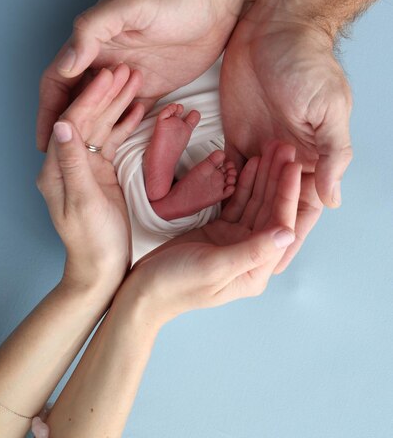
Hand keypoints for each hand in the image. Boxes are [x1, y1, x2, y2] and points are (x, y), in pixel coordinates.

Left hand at [36, 66, 144, 293]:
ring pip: (102, 126)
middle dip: (106, 93)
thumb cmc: (93, 242)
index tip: (108, 77)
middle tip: (125, 70)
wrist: (103, 267)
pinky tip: (138, 108)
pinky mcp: (102, 171)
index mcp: (56, 169)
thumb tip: (63, 126)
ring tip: (135, 81)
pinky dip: (126, 123)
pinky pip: (113, 140)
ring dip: (118, 103)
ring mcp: (86, 166)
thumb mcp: (84, 203)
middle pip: (88, 119)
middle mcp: (68, 163)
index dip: (91, 98)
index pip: (73, 123)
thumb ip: (73, 164)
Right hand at [37, 0, 237, 150]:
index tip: (44, 141)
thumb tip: (66, 63)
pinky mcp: (155, 85)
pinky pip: (134, 114)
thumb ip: (93, 29)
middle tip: (67, 162)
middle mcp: (107, 62)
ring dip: (95, 132)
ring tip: (90, 162)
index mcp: (93, 43)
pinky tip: (122, 149)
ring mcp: (131, 76)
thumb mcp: (129, 5)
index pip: (59, 81)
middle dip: (70, 129)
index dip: (49, 110)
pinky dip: (126, 129)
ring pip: (104, 110)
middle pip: (78, 101)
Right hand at [124, 141, 300, 324]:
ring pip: (255, 204)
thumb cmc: (177, 284)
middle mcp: (252, 256)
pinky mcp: (220, 232)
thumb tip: (287, 233)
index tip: (293, 167)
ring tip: (271, 150)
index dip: (287, 194)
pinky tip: (250, 164)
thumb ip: (252, 251)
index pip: (279, 225)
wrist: (144, 289)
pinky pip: (237, 203)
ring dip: (263, 177)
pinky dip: (243, 184)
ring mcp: (236, 242)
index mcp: (256, 270)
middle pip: (270, 211)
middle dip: (277, 179)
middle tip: (285, 148)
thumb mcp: (215, 267)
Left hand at [220, 10, 352, 272]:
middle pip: (275, 206)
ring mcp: (259, 148)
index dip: (291, 235)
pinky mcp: (234, 134)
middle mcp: (287, 158)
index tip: (274, 265)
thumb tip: (332, 200)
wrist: (273, 26)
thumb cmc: (306, 62)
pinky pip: (227, 170)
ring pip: (251, 194)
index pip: (304, 205)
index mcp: (313, 156)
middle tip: (240, 269)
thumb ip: (332, 155)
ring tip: (221, 248)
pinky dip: (221, 191)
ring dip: (240, 218)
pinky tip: (208, 212)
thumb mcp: (327, 108)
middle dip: (261, 236)